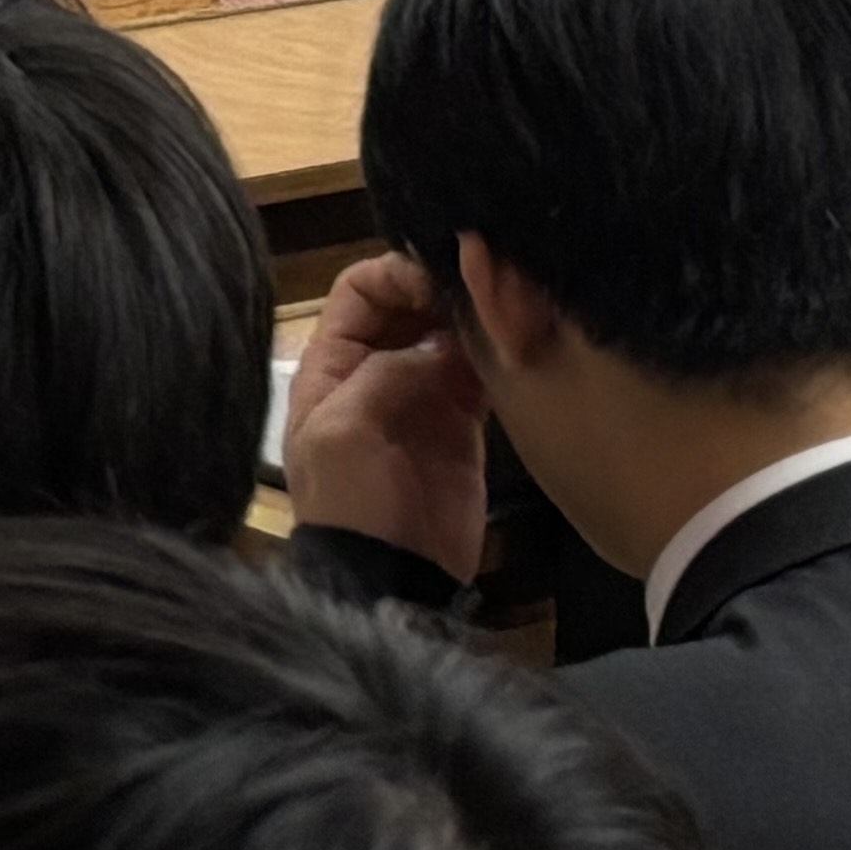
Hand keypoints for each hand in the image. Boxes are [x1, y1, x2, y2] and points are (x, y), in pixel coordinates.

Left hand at [281, 252, 491, 580]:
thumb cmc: (351, 501)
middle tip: (485, 286)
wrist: (389, 574)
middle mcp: (375, 367)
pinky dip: (496, 354)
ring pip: (448, 333)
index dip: (395, 275)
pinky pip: (480, 371)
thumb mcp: (345, 431)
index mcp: (331, 362)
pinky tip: (519, 340)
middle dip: (440, 289)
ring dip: (473, 318)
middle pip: (408, 304)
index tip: (437, 278)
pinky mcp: (463, 421)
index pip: (359, 291)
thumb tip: (441, 340)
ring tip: (509, 305)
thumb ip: (386, 374)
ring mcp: (422, 393)